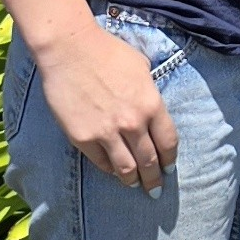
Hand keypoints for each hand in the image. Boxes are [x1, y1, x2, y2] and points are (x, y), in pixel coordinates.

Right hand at [35, 26, 179, 193]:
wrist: (69, 49)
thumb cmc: (107, 52)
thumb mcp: (142, 68)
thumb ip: (149, 94)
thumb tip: (152, 110)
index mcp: (152, 105)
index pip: (168, 143)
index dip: (170, 160)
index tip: (169, 169)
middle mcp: (133, 123)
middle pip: (149, 161)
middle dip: (154, 179)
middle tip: (155, 190)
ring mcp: (107, 133)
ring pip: (126, 169)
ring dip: (133, 181)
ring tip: (135, 185)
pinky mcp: (82, 138)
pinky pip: (101, 163)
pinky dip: (109, 170)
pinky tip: (113, 171)